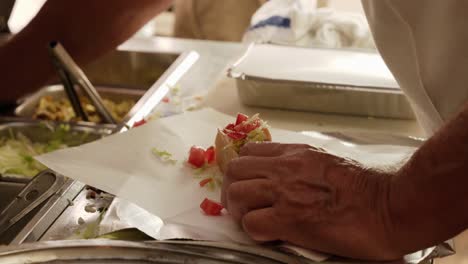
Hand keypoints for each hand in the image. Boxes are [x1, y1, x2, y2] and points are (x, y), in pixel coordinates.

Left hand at [222, 142, 402, 259]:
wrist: (388, 206)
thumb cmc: (365, 188)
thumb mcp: (326, 162)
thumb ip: (300, 165)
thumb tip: (283, 177)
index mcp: (294, 154)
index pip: (248, 152)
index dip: (241, 170)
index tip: (246, 183)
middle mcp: (284, 169)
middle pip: (234, 170)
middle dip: (232, 189)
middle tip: (242, 204)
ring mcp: (285, 193)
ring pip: (236, 195)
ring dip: (239, 211)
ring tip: (253, 219)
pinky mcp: (289, 220)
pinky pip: (252, 224)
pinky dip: (255, 231)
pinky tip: (270, 234)